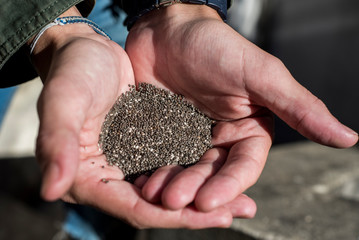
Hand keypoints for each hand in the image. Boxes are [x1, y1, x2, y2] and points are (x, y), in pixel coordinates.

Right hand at [31, 7, 250, 228]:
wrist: (89, 49)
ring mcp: (131, 161)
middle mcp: (111, 175)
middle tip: (237, 210)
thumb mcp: (63, 100)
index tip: (212, 215)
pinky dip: (198, 170)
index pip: (135, 208)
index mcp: (87, 175)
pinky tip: (223, 172)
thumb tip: (52, 190)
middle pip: (158, 205)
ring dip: (205, 193)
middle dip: (198, 211)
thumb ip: (57, 142)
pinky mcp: (147, 144)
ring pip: (172, 187)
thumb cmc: (72, 70)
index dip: (173, 217)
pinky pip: (177, 163)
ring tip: (240, 199)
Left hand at [125, 4, 357, 212]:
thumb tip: (348, 138)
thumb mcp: (260, 74)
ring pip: (184, 171)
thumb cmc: (215, 45)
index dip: (228, 186)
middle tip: (173, 201)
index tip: (209, 200)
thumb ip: (299, 107)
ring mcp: (190, 138)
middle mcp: (221, 138)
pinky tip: (141, 181)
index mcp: (248, 129)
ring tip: (154, 193)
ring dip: (171, 185)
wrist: (167, 30)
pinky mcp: (163, 134)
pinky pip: (159, 158)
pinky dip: (152, 171)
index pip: (243, 167)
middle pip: (211, 175)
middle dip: (194, 190)